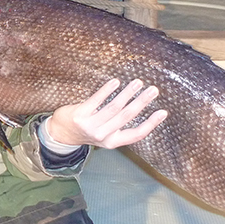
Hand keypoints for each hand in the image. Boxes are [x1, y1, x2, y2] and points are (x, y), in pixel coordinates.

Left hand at [45, 78, 167, 148]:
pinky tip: (116, 82)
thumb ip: (120, 126)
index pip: (136, 134)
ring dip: (128, 93)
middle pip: (127, 116)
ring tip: (138, 82)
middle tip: (153, 90)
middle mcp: (103, 135)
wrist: (61, 133)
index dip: (151, 123)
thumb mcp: (105, 134)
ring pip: (114, 107)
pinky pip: (96, 100)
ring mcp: (91, 126)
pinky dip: (107, 90)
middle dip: (142, 102)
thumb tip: (141, 108)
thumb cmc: (88, 129)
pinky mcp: (80, 115)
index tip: (163, 112)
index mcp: (113, 142)